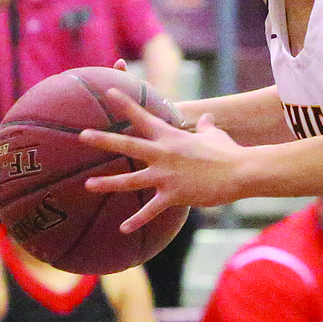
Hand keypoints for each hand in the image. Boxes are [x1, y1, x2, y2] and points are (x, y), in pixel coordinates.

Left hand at [81, 89, 246, 231]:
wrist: (241, 172)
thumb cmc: (228, 153)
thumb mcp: (215, 136)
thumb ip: (206, 126)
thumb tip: (208, 117)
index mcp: (171, 137)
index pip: (143, 117)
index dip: (125, 104)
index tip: (108, 92)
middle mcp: (164, 154)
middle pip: (128, 144)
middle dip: (103, 140)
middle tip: (82, 134)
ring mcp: (167, 175)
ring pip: (131, 180)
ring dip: (108, 183)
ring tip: (88, 185)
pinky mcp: (174, 195)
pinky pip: (150, 210)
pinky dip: (137, 220)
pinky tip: (122, 229)